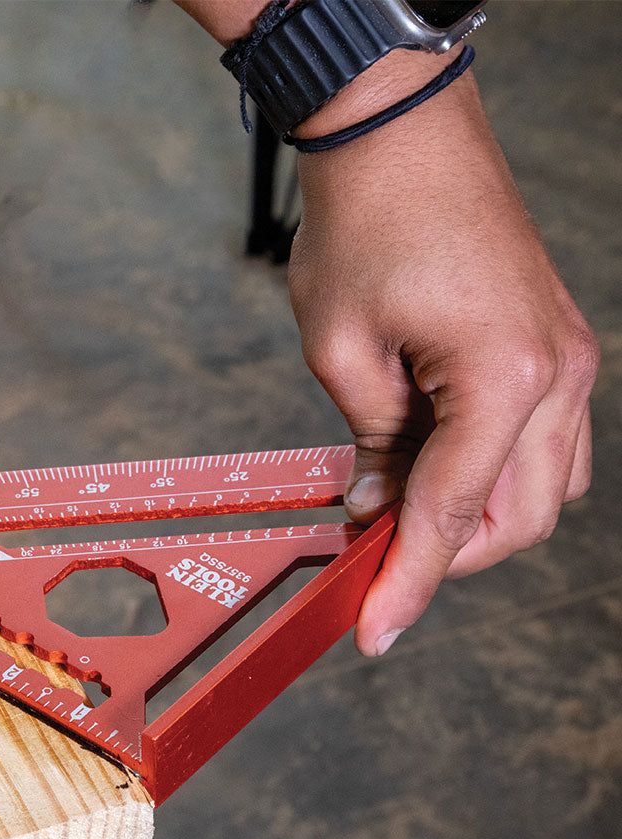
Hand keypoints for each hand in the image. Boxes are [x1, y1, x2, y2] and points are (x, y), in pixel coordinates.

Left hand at [288, 51, 598, 654]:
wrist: (397, 134)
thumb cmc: (363, 226)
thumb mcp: (341, 352)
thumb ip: (371, 444)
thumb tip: (379, 503)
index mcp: (507, 378)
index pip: (453, 513)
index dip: (408, 582)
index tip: (375, 633)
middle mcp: (558, 376)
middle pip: (517, 519)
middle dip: (443, 552)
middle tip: (371, 556)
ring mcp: (568, 360)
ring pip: (540, 490)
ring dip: (470, 516)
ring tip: (396, 506)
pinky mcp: (555, 347)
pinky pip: (542, 444)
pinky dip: (490, 473)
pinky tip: (433, 465)